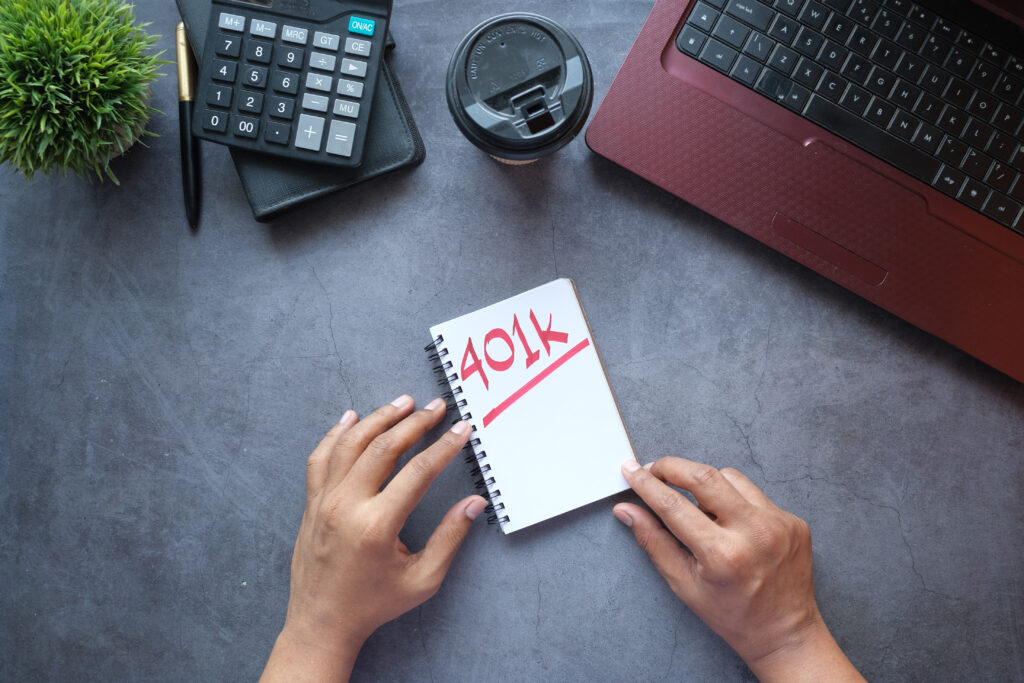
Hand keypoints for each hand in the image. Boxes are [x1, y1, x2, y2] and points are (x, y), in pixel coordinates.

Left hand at [261, 395, 487, 682]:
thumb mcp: (422, 580)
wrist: (321, 622)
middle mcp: (346, 506)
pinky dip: (336, 433)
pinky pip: (321, 457)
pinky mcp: (310, 502)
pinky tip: (351, 417)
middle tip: (437, 407)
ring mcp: (324, 501)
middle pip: (384, 447)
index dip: (444, 446)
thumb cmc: (375, 604)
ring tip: (403, 403)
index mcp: (377, 526)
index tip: (461, 429)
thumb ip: (450, 538)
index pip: (418, 472)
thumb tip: (475, 503)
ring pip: (351, 444)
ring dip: (378, 418)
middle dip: (415, 422)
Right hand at [614, 458, 862, 681]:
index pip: (674, 505)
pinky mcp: (792, 520)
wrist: (785, 633)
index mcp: (722, 555)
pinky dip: (732, 498)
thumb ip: (653, 541)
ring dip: (703, 481)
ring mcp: (778, 523)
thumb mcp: (684, 584)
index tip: (631, 470)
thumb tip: (626, 510)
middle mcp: (754, 533)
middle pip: (704, 476)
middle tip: (653, 469)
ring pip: (729, 477)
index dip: (646, 484)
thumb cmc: (732, 615)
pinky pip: (753, 492)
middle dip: (672, 466)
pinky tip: (727, 520)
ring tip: (694, 502)